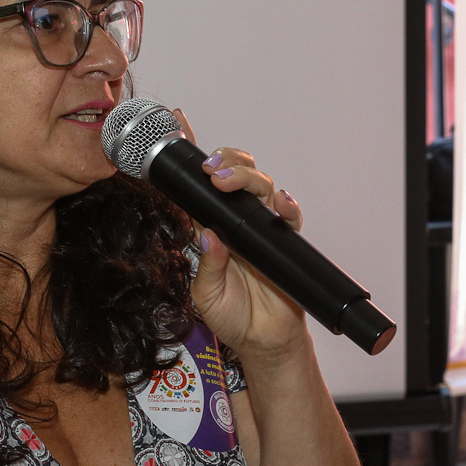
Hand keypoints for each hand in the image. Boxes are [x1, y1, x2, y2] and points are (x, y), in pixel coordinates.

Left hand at [172, 111, 307, 360]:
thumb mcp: (206, 295)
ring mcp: (259, 227)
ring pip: (258, 185)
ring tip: (227, 181)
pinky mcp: (283, 238)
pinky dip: (285, 204)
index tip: (178, 125)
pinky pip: (287, 214)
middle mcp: (234, 221)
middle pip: (232, 174)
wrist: (264, 341)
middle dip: (223, 160)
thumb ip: (208, 265)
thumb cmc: (232, 316)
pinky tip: (279, 202)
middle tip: (210, 168)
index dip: (188, 153)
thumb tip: (208, 235)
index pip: (196, 186)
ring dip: (245, 176)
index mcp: (208, 228)